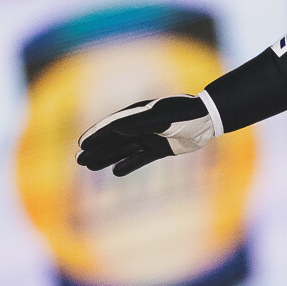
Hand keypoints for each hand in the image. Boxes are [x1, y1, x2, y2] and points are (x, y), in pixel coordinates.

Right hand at [76, 94, 216, 175]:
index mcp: (139, 113)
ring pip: (124, 150)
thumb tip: (115, 126)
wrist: (208, 120)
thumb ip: (139, 121)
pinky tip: (116, 172)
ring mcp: (151, 137)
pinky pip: (140, 158)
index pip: (113, 125)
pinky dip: (128, 164)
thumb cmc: (186, 114)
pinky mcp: (161, 149)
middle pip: (114, 139)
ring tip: (89, 166)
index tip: (81, 144)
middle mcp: (142, 125)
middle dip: (96, 148)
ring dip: (107, 157)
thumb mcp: (162, 116)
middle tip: (79, 160)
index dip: (97, 134)